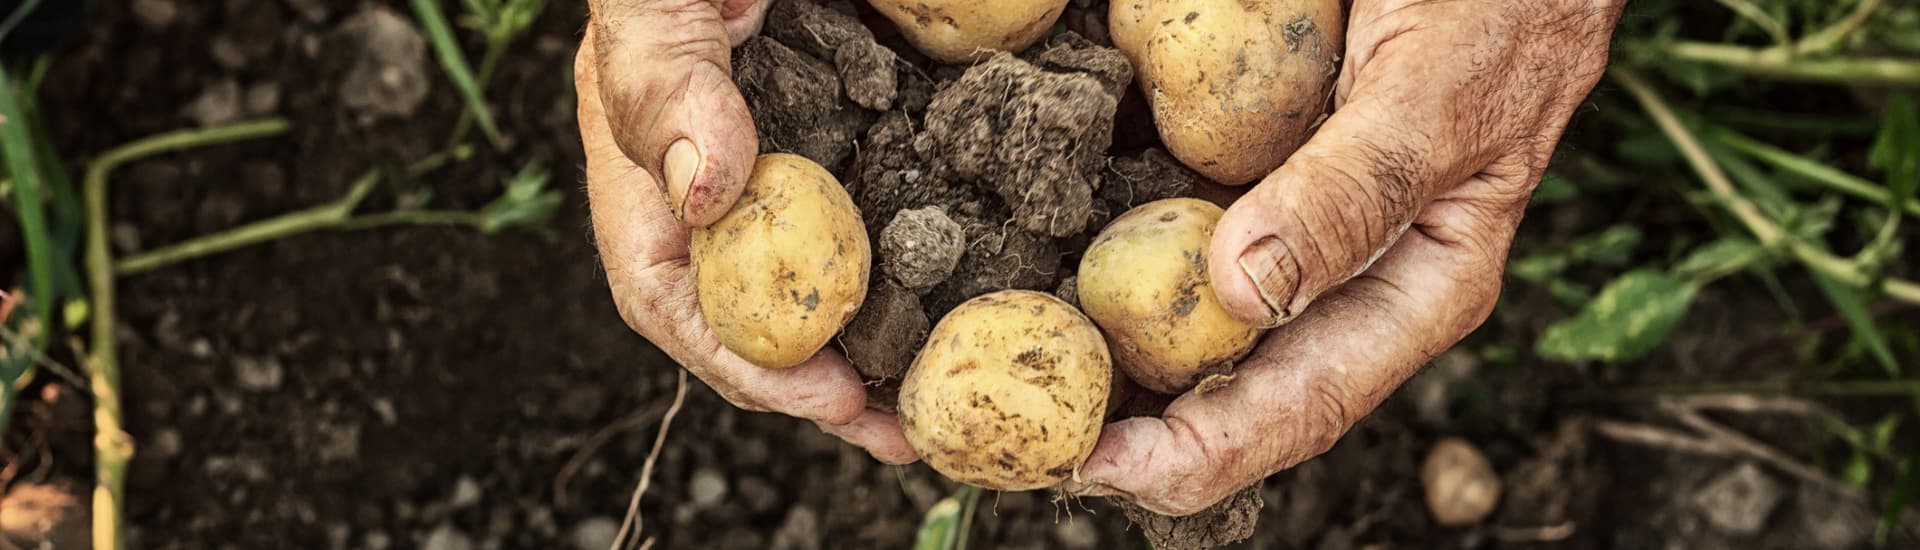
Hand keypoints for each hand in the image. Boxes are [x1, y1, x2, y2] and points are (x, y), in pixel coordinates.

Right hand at [576, 0, 916, 463]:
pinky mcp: (844, 154)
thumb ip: (666, 79)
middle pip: (751, 323)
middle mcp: (711, 193)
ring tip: (937, 402)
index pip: (673, 298)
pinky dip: (908, 283)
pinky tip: (961, 311)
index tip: (828, 396)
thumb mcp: (660, 1)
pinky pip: (871, 232)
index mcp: (646, 170)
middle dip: (821, 391)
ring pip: (814, 292)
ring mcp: (780, 178)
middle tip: (907, 435)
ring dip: (871, 355)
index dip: (747, 363)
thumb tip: (704, 189)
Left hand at [1072, 0, 1626, 514]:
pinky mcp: (1247, 174)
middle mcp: (1346, 276)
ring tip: (1028, 385)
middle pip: (1235, 385)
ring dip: (1114, 361)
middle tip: (1033, 441)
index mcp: (1416, 286)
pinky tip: (1050, 278)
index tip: (1102, 468)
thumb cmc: (1495, 9)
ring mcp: (1292, 227)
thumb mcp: (1435, 92)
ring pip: (1194, 323)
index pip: (1304, 403)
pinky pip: (1170, 230)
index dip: (1201, 452)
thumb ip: (1359, 188)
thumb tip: (1247, 292)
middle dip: (1136, 428)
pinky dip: (1112, 264)